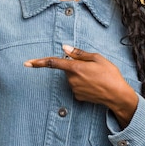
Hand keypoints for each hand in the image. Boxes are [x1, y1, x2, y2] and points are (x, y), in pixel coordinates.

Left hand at [24, 45, 138, 126]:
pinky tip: (95, 85)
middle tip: (93, 68)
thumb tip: (64, 48)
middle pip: (68, 69)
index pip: (53, 63)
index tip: (27, 63)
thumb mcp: (97, 58)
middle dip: (76, 67)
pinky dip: (83, 84)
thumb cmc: (110, 74)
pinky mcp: (77, 97)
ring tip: (96, 77)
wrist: (117, 95)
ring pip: (72, 78)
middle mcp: (72, 80)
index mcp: (76, 68)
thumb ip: (79, 53)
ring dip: (81, 75)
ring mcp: (74, 89)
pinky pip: (76, 87)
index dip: (39, 62)